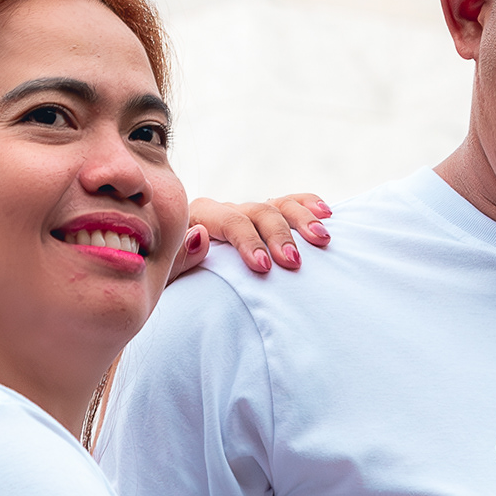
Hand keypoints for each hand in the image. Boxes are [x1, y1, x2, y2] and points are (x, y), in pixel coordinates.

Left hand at [182, 193, 332, 276]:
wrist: (178, 290)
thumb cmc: (174, 288)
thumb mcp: (168, 278)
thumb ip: (181, 258)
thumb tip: (201, 236)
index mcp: (197, 218)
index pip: (228, 221)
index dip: (248, 242)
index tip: (264, 267)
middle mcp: (224, 212)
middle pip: (258, 212)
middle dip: (279, 235)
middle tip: (293, 262)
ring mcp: (247, 214)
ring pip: (278, 206)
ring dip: (302, 221)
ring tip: (322, 239)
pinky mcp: (264, 221)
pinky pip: (289, 204)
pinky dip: (307, 205)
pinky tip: (327, 214)